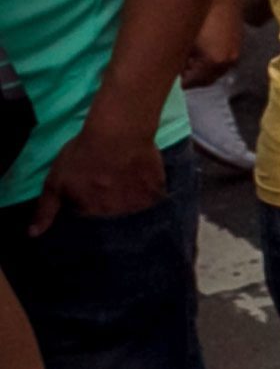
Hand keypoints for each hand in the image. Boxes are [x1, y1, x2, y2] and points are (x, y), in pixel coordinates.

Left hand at [29, 120, 163, 234]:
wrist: (119, 133)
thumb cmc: (83, 154)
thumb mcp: (55, 180)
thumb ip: (46, 209)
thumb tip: (33, 235)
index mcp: (90, 211)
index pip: (86, 212)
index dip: (85, 198)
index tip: (88, 184)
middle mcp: (115, 213)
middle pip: (109, 212)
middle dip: (107, 201)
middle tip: (107, 178)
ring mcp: (138, 204)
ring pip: (131, 207)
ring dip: (128, 197)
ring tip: (125, 177)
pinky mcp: (156, 192)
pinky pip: (152, 198)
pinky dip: (148, 191)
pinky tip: (142, 176)